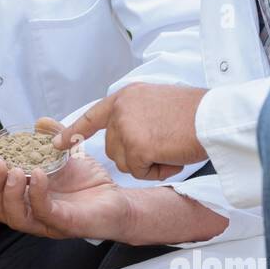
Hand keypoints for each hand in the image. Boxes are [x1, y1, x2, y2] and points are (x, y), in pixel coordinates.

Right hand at [0, 148, 135, 241]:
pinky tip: (38, 175)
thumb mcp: (67, 154)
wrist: (119, 200)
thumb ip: (53, 137)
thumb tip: (40, 122)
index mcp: (25, 198)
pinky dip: (38, 194)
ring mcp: (46, 222)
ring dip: (9, 193)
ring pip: (15, 216)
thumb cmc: (90, 183)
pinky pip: (44, 212)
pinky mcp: (64, 224)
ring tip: (14, 170)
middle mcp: (31, 213)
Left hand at [51, 83, 207, 178]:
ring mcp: (126, 127)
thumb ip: (137, 114)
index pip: (94, 116)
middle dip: (138, 154)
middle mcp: (121, 109)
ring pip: (125, 162)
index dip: (74, 131)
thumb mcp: (158, 102)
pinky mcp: (135, 146)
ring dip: (149, 163)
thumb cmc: (197, 112)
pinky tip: (173, 155)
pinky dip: (158, 171)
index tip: (55, 142)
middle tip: (165, 143)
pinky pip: (139, 172)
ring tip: (171, 146)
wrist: (214, 116)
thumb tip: (127, 133)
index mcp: (126, 96)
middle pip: (114, 148)